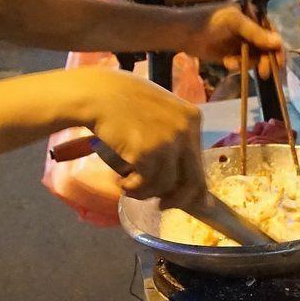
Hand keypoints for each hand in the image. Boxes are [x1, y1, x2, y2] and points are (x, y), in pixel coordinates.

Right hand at [82, 67, 204, 207]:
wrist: (98, 94)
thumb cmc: (125, 100)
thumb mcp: (161, 111)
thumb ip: (175, 134)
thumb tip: (186, 169)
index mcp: (192, 118)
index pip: (201, 161)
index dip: (195, 186)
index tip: (190, 200)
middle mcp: (185, 130)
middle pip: (192, 179)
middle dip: (178, 199)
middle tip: (163, 206)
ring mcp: (167, 141)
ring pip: (166, 185)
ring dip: (146, 192)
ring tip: (130, 185)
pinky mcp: (146, 153)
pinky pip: (144, 184)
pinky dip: (132, 188)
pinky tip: (122, 182)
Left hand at [181, 4, 284, 75]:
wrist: (186, 34)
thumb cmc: (210, 22)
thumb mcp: (235, 23)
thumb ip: (256, 33)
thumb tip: (278, 42)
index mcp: (253, 17)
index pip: (272, 33)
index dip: (277, 48)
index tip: (279, 63)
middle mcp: (251, 30)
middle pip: (266, 48)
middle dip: (264, 60)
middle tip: (263, 73)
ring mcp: (242, 43)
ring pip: (256, 58)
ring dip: (247, 64)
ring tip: (232, 64)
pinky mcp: (234, 55)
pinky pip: (244, 64)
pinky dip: (237, 65)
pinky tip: (227, 63)